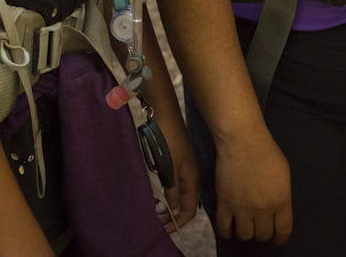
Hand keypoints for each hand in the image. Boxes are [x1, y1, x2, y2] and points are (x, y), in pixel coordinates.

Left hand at [151, 108, 198, 228]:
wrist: (163, 113)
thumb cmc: (166, 140)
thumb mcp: (169, 168)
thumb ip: (172, 191)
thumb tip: (175, 212)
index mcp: (191, 178)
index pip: (190, 209)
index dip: (178, 222)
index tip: (164, 230)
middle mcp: (189, 175)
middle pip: (184, 203)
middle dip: (172, 215)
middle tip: (156, 223)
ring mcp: (183, 167)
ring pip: (177, 194)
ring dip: (167, 205)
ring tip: (154, 211)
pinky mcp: (175, 161)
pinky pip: (172, 184)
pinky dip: (165, 193)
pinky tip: (155, 194)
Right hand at [214, 127, 291, 242]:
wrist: (242, 141)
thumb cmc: (266, 152)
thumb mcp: (284, 174)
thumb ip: (282, 196)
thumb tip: (278, 211)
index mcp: (281, 200)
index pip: (283, 231)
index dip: (280, 238)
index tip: (277, 238)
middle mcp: (263, 208)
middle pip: (263, 235)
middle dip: (263, 233)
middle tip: (259, 227)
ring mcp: (242, 208)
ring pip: (245, 236)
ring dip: (246, 233)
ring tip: (245, 226)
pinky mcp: (225, 204)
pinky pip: (224, 229)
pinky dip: (227, 232)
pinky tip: (229, 228)